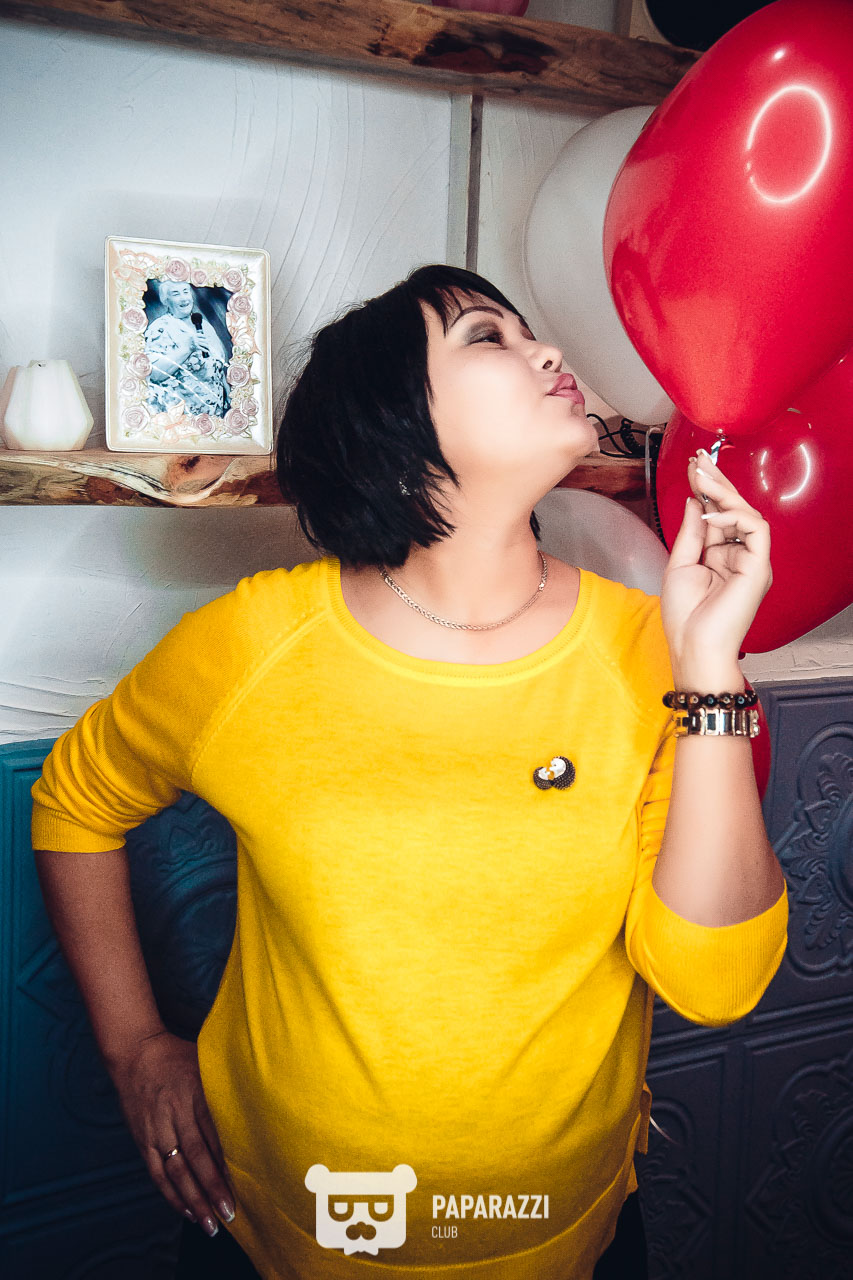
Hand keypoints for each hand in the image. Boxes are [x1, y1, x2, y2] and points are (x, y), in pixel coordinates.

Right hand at [108, 1030, 235, 1235]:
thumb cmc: (178, 1056)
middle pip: (196, 1155)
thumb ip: (225, 1085)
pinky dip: (172, 1194)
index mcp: (194, 1092)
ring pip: (176, 1170)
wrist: (135, 1053)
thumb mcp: (205, 1062)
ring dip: (194, 1199)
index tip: (244, 1182)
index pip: (213, 1131)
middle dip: (213, 1187)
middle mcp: (174, 1113)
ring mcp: (156, 1129)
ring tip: (210, 1223)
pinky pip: (157, 1172)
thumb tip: (257, 1104)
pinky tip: (187, 1210)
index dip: (227, 1159)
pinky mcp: (143, 1140)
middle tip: (230, 1212)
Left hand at [660, 447, 771, 674]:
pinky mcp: (758, 567)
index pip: (717, 514)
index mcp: (721, 555)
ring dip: (724, 492)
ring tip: (703, 476)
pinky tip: (711, 511)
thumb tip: (696, 500)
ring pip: (747, 514)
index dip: (707, 488)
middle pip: (733, 509)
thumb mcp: (680, 564)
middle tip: (700, 459)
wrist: (693, 647)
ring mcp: (751, 561)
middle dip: (716, 481)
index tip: (694, 466)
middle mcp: (739, 555)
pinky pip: (756, 529)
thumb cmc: (685, 616)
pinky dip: (734, 515)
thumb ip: (692, 532)